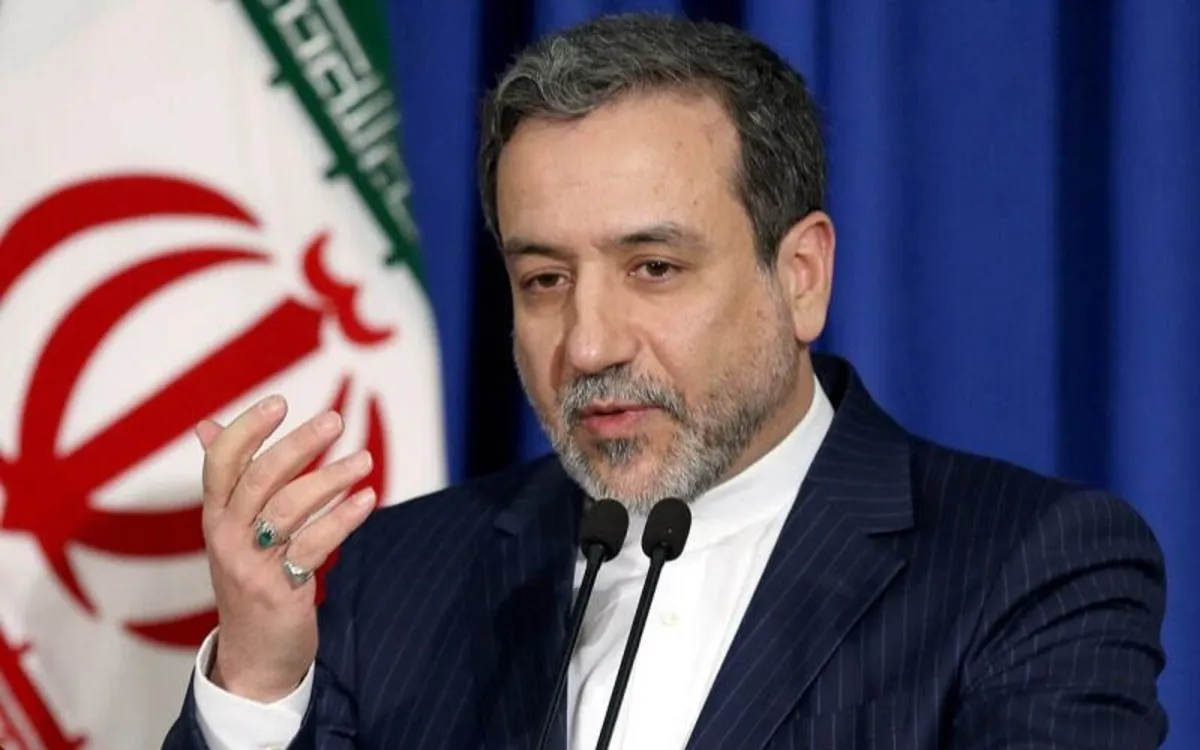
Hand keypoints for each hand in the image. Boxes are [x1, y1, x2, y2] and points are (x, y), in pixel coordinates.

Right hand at [196, 395, 375, 701]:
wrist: (253, 656)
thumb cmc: (249, 579)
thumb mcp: (229, 530)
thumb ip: (226, 478)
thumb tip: (204, 424)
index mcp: (215, 516)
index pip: (221, 462)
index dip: (247, 428)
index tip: (279, 402)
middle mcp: (227, 537)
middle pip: (260, 478)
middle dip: (298, 445)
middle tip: (335, 421)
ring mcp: (251, 565)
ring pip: (289, 509)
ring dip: (331, 479)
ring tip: (364, 460)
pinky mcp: (281, 592)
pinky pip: (315, 546)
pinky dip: (343, 518)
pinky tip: (367, 499)